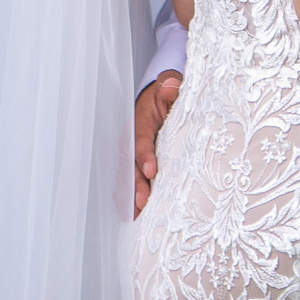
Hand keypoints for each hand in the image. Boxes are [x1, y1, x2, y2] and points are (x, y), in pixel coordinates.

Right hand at [133, 73, 181, 215]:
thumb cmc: (168, 92)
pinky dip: (131, 197)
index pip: (141, 138)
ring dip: (132, 195)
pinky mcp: (137, 163)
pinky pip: (132, 180)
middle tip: (143, 203)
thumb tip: (169, 88)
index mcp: (141, 119)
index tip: (151, 171)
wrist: (160, 96)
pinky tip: (135, 215)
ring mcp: (133, 152)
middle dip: (136, 184)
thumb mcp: (171, 84)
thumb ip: (171, 86)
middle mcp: (133, 138)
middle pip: (131, 163)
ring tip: (137, 215)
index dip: (144, 155)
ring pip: (129, 175)